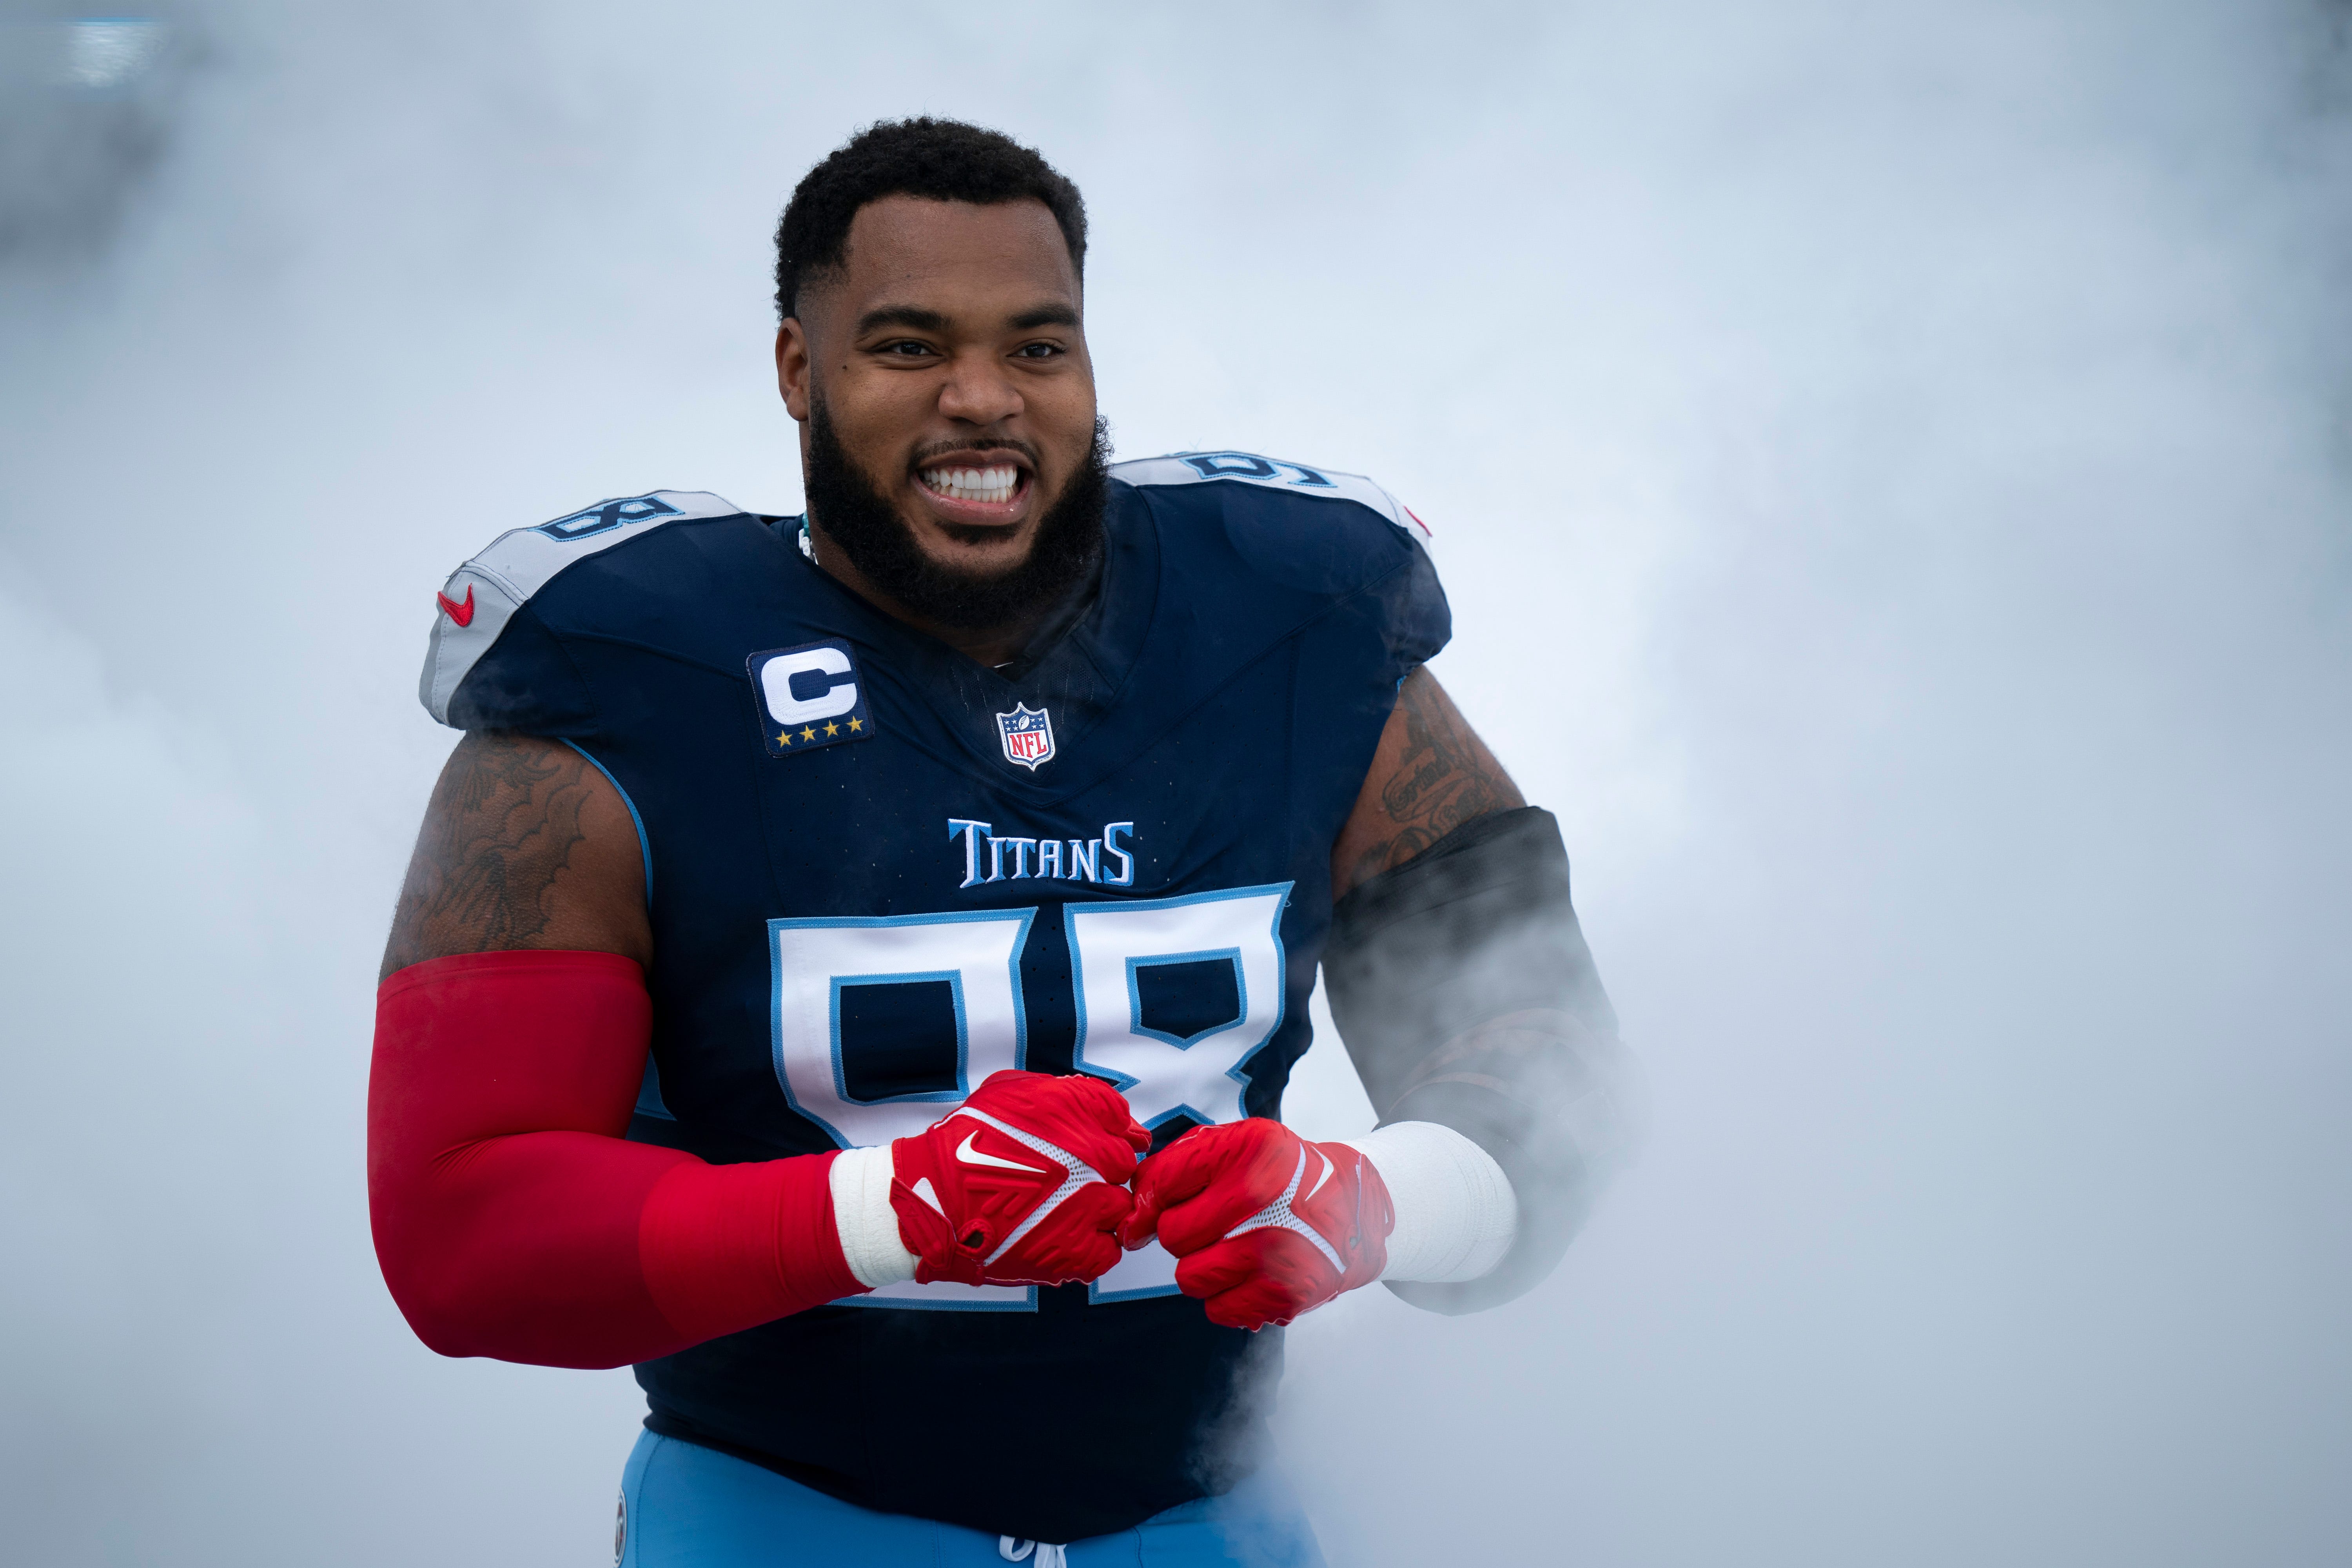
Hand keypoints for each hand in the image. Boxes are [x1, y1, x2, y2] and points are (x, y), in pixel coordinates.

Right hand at [888, 1070, 1149, 1286]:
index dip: (1110, 1133)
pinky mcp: (1078, 1251)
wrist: (932, 1201)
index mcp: (1075, 1112)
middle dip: (1104, 1171)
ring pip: (1120, 1207)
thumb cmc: (964, 1145)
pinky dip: (1092, 1248)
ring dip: (1100, 1210)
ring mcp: (1088, 1206)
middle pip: (1124, 1164)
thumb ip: (1062, 1092)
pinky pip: (1109, 1250)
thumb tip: (1099, 1104)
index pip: (1122, 1119)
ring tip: (1065, 1212)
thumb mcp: (1010, 1092)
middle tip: (1074, 1180)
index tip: (1099, 1145)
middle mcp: (1091, 1156)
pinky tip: (1065, 1238)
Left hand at [1119, 1119, 1393, 1329]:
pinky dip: (1226, 1298)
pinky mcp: (1285, 1293)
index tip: (1166, 1205)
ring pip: (1188, 1277)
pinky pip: (1217, 1310)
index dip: (1153, 1199)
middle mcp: (1262, 1195)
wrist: (1351, 1212)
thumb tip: (1132, 1222)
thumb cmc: (1279, 1177)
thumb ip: (1174, 1169)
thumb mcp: (1235, 1147)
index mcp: (1247, 1148)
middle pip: (1172, 1235)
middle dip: (1183, 1234)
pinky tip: (1251, 1274)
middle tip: (1213, 1226)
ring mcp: (1275, 1248)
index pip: (1162, 1182)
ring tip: (1232, 1249)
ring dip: (1201, 1268)